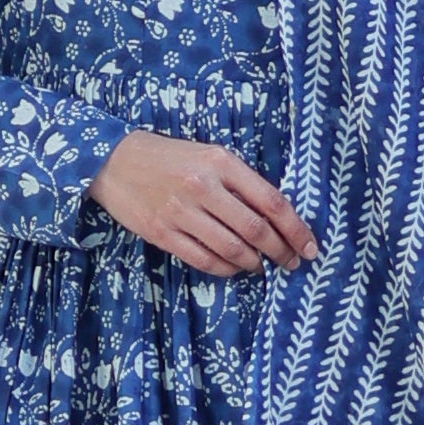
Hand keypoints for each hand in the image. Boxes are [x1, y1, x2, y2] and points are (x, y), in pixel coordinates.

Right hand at [85, 131, 317, 275]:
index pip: (272, 202)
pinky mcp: (162, 233)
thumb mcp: (209, 155)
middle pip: (256, 230)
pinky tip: (235, 267)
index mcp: (221, 163)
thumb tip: (277, 217)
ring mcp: (181, 212)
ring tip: (262, 265)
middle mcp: (203, 187)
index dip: (297, 228)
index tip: (310, 246)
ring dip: (254, 263)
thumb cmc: (169, 158)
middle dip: (281, 251)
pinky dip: (226, 269)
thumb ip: (240, 182)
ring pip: (233, 249)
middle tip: (292, 262)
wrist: (113, 161)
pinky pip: (204, 259)